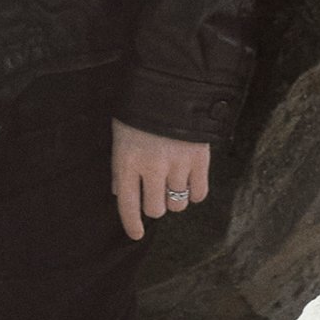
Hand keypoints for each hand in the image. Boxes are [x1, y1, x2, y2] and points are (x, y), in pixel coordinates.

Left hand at [111, 120, 207, 243]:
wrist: (171, 85)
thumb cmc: (139, 110)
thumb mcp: (121, 136)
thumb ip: (120, 168)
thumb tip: (120, 194)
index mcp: (126, 162)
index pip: (127, 206)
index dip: (131, 224)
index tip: (136, 234)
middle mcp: (151, 169)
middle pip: (155, 209)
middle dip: (155, 205)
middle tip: (156, 194)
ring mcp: (177, 166)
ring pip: (177, 204)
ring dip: (175, 198)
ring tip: (173, 183)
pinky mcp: (199, 161)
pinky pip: (199, 194)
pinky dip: (194, 193)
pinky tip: (190, 183)